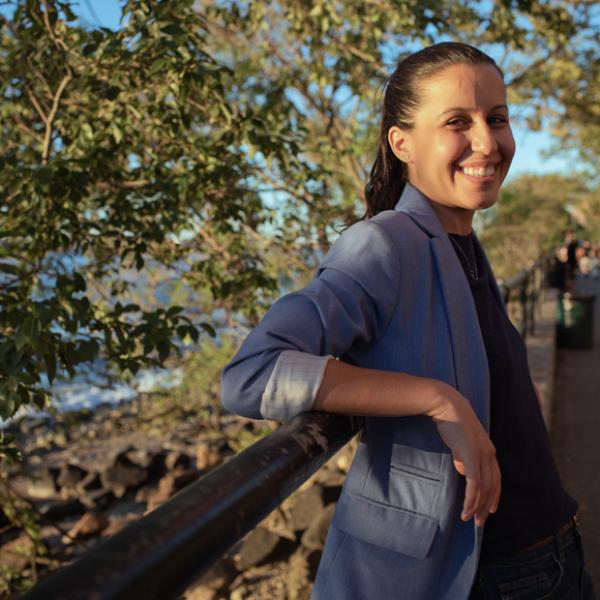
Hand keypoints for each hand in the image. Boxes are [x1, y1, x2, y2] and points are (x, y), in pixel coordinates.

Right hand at [429, 383, 500, 526]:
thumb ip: (464, 457)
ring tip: (470, 519)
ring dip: (477, 507)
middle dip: (487, 507)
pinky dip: (471, 499)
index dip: (494, 496)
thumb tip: (464, 470)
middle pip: (493, 487)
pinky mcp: (472, 456)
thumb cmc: (451, 422)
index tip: (489, 510)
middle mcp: (489, 455)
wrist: (447, 406)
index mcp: (489, 451)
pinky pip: (474, 484)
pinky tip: (466, 509)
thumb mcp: (461, 443)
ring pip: (484, 489)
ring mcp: (482, 456)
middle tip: (479, 522)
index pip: (496, 479)